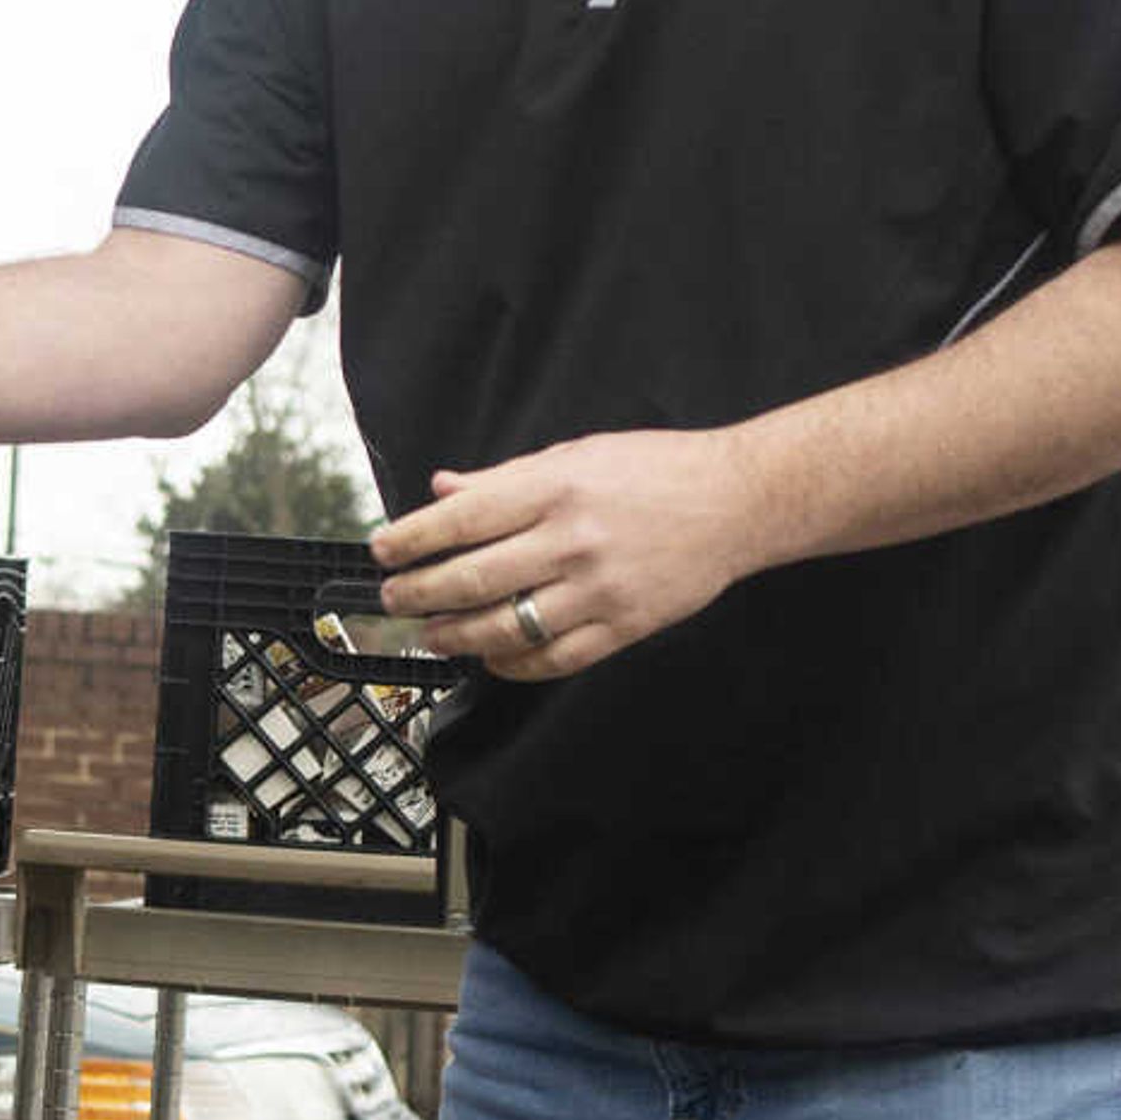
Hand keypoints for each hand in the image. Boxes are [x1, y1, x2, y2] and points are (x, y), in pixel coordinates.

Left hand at [368, 426, 757, 681]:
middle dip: (420, 594)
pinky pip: (555, 658)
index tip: (382, 550)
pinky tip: (491, 658)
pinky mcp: (626, 626)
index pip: (462, 519)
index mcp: (555, 488)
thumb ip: (505, 478)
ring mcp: (599, 589)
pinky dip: (514, 665)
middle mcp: (573, 540)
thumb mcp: (575, 455)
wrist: (738, 501)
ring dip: (457, 636)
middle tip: (393, 600)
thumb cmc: (656, 470)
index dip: (412, 539)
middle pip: (473, 578)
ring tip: (432, 634)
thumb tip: (443, 489)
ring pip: (507, 627)